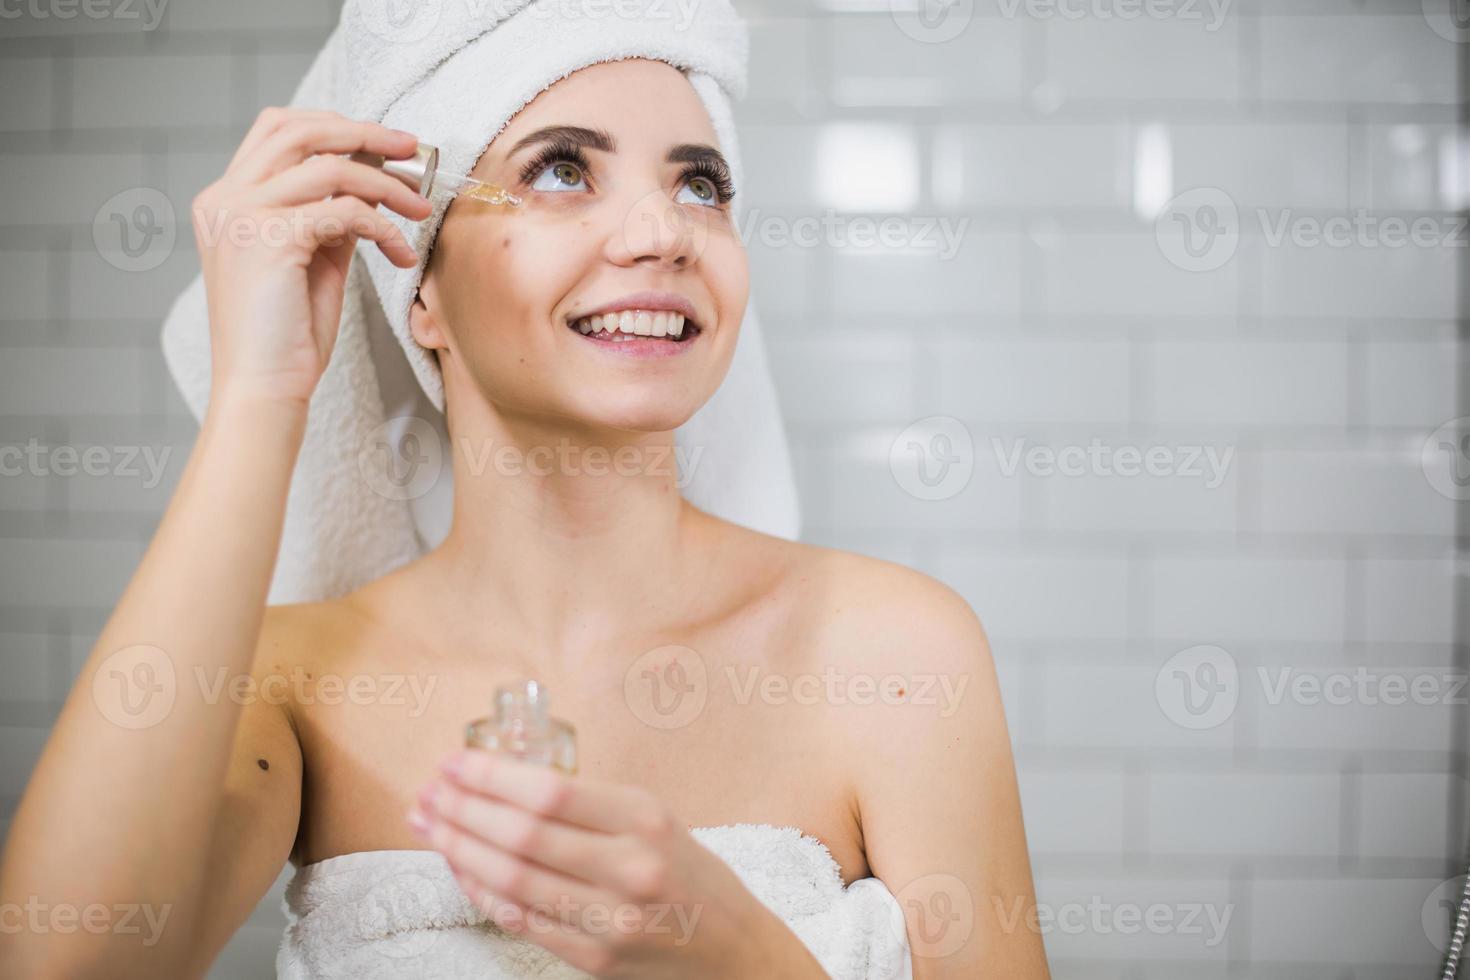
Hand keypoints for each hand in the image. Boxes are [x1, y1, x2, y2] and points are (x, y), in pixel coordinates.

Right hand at [192, 107, 432, 407]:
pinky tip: (401, 254)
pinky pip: (346, 211)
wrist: (263, 385)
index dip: (335, 125)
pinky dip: (384, 228)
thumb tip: (371, 177)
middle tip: (414, 148)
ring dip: (388, 185)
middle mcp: (225, 198)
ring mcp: (242, 215)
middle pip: (300, 130)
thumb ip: (328, 213)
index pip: (278, 130)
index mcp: (226, 199)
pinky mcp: (270, 239)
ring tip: (421, 208)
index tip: (385, 142)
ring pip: (331, 168)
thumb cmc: (287, 331)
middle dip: (365, 132)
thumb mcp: (310, 257)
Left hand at [406, 749, 808, 979]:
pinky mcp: (595, 960)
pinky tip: (460, 867)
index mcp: (644, 819)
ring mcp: (610, 920)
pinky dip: (481, 892)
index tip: (453, 762)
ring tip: (430, 824)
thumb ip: (590, 805)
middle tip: (429, 792)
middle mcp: (629, 868)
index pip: (550, 791)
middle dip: (462, 809)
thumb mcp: (654, 819)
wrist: (735, 951)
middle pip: (522, 835)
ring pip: (512, 879)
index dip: (490, 776)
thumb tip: (503, 782)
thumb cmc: (689, 875)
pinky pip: (520, 920)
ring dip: (459, 848)